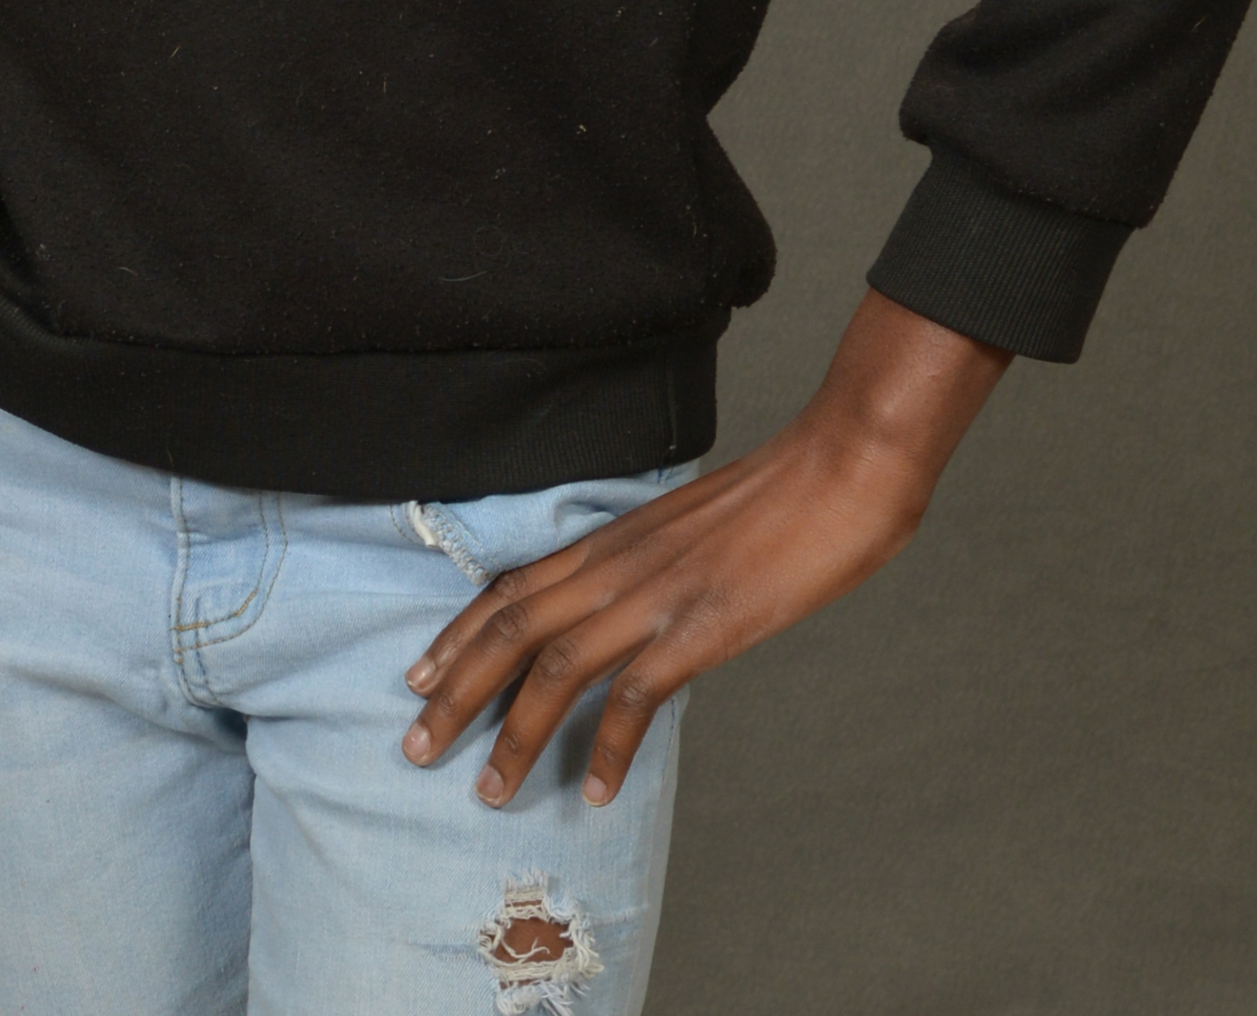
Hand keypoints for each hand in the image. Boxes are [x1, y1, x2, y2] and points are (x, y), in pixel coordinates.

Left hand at [399, 290, 1010, 805]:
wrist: (842, 466)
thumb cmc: (778, 496)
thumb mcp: (692, 527)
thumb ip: (650, 564)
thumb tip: (630, 609)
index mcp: (615, 538)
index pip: (514, 587)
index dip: (460, 634)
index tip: (419, 675)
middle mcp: (619, 564)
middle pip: (513, 629)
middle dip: (457, 691)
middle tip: (414, 746)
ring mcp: (658, 595)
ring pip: (556, 667)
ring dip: (514, 732)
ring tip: (487, 789)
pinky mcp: (703, 626)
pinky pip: (637, 695)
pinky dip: (609, 746)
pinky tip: (596, 790)